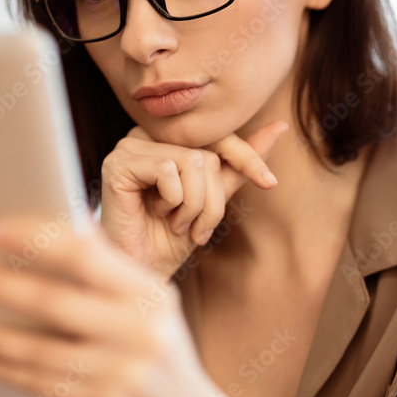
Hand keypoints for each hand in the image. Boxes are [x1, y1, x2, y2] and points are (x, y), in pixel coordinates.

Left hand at [0, 215, 243, 396]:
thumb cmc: (156, 345)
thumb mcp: (149, 302)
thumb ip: (109, 270)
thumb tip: (66, 226)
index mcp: (150, 294)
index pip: (87, 256)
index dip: (39, 241)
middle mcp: (141, 332)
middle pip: (56, 302)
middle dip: (1, 286)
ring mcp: (123, 374)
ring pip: (41, 351)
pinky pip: (43, 384)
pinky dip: (9, 369)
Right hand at [99, 120, 288, 279]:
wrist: (140, 270)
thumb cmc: (169, 237)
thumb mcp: (213, 199)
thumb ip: (239, 165)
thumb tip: (279, 126)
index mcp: (168, 138)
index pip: (218, 135)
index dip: (247, 158)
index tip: (270, 182)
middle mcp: (147, 135)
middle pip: (207, 153)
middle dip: (212, 200)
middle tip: (195, 228)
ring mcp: (129, 146)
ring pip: (192, 161)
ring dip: (193, 205)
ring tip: (174, 222)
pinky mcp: (118, 163)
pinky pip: (168, 170)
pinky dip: (172, 200)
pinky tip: (154, 213)